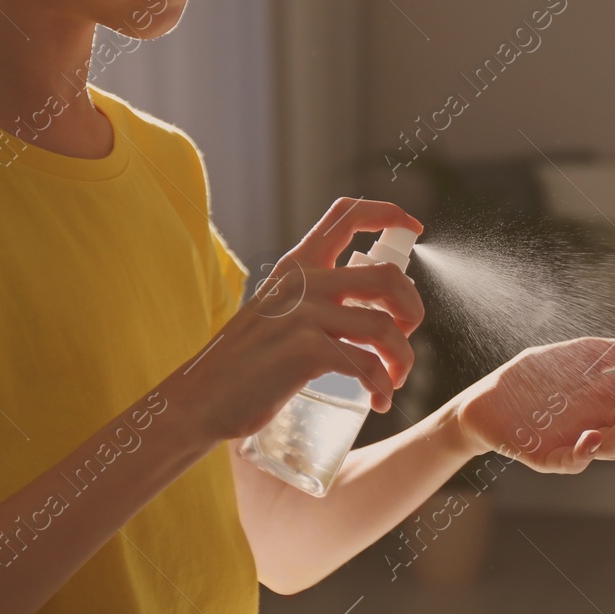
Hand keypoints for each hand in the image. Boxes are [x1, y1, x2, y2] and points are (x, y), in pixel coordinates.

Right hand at [175, 198, 425, 444]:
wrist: (200, 399)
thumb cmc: (244, 362)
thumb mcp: (274, 309)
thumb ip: (312, 297)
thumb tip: (370, 303)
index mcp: (296, 265)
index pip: (346, 214)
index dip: (388, 213)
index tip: (414, 228)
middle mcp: (302, 282)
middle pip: (387, 276)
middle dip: (412, 307)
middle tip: (406, 334)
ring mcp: (303, 315)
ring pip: (385, 326)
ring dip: (403, 357)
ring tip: (394, 378)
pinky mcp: (304, 351)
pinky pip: (366, 365)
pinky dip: (382, 386)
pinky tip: (380, 400)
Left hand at [449, 333, 614, 473]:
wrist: (489, 398)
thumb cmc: (542, 376)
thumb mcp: (586, 355)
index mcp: (613, 398)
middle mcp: (603, 423)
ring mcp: (579, 442)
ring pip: (612, 445)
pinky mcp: (550, 457)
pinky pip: (571, 460)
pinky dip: (583, 453)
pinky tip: (590, 438)